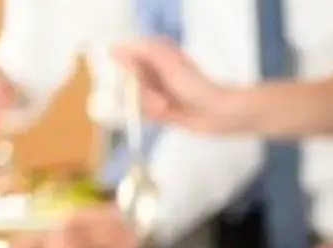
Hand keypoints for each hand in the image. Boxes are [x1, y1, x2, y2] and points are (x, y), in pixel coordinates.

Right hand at [111, 39, 235, 131]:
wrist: (218, 113)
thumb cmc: (196, 85)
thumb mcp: (168, 63)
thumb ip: (142, 52)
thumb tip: (114, 49)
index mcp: (153, 55)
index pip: (124, 59)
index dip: (127, 71)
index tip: (136, 79)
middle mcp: (152, 71)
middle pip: (127, 81)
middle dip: (141, 92)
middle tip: (161, 100)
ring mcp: (155, 91)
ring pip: (134, 99)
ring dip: (148, 105)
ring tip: (167, 107)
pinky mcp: (160, 110)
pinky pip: (142, 113)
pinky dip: (152, 115)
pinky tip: (167, 114)